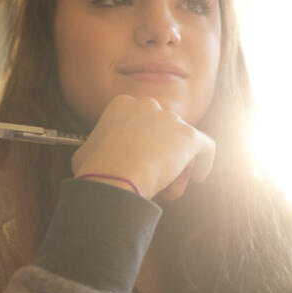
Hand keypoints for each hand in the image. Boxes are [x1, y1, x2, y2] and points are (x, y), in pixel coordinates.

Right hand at [71, 95, 215, 200]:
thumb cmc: (95, 170)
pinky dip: (204, 161)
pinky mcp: (188, 135)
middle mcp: (148, 105)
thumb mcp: (86, 152)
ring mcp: (169, 119)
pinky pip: (205, 146)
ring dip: (178, 165)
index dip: (145, 145)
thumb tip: (97, 155)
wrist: (113, 178)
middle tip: (157, 176)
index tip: (142, 161)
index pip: (143, 122)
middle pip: (164, 130)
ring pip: (181, 142)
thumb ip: (99, 146)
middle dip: (162, 153)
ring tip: (169, 188)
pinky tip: (199, 177)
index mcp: (123, 104)